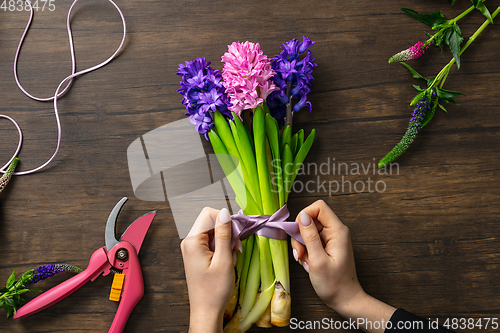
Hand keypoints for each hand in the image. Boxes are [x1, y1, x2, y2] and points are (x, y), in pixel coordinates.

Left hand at [180, 207, 234, 332]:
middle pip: (211, 222)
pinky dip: (222, 248)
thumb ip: (224, 234)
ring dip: (226, 242)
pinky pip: (211, 242)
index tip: (236, 234)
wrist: (206, 311)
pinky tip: (226, 261)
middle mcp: (189, 241)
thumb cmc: (214, 290)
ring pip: (213, 232)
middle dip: (227, 232)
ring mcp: (192, 248)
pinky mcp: (197, 254)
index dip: (225, 220)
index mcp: (192, 241)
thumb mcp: (224, 260)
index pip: (209, 214)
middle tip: (236, 248)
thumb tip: (225, 212)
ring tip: (230, 258)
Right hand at [290, 200, 395, 332]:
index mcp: (338, 231)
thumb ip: (309, 237)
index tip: (298, 233)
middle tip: (300, 254)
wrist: (345, 300)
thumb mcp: (318, 260)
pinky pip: (310, 240)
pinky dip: (305, 251)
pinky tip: (309, 263)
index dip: (305, 215)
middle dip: (300, 235)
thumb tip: (302, 216)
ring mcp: (331, 238)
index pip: (319, 207)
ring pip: (308, 230)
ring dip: (301, 246)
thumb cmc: (334, 284)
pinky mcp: (326, 245)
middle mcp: (335, 231)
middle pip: (310, 219)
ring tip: (306, 262)